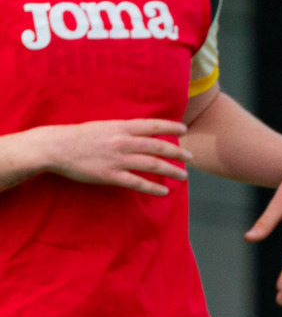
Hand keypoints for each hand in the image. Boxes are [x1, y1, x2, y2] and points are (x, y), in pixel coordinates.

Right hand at [37, 119, 192, 194]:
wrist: (56, 147)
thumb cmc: (79, 136)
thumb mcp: (104, 125)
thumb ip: (123, 129)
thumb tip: (142, 133)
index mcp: (121, 127)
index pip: (153, 126)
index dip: (171, 127)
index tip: (185, 130)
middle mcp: (123, 142)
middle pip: (158, 147)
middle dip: (177, 153)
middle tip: (190, 158)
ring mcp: (118, 159)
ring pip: (152, 165)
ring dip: (171, 171)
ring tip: (183, 176)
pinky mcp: (111, 175)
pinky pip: (137, 183)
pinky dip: (153, 188)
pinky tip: (164, 191)